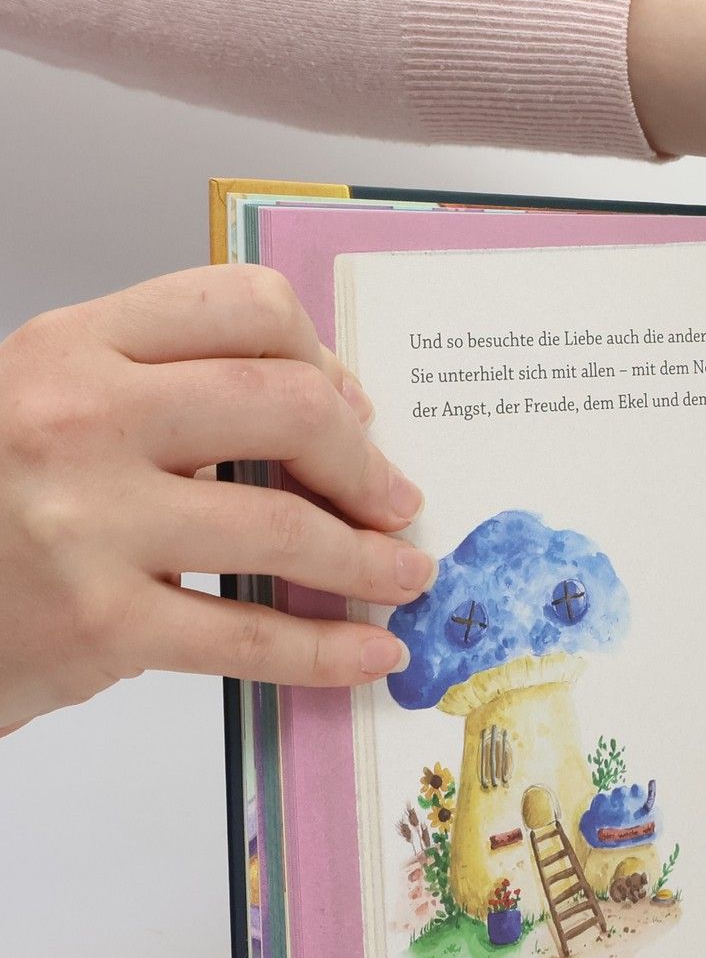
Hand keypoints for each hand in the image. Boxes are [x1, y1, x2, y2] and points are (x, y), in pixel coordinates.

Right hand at [0, 267, 432, 735]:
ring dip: (369, 557)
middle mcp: (78, 420)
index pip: (245, 308)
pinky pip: (250, 635)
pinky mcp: (97, 625)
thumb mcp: (52, 402)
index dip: (323, 357)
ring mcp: (86, 523)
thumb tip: (339, 408)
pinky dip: (328, 648)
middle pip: (288, 406)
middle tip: (394, 499)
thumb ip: (171, 386)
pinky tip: (372, 649)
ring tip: (402, 572)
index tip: (352, 408)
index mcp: (74, 348)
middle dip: (365, 461)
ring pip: (286, 525)